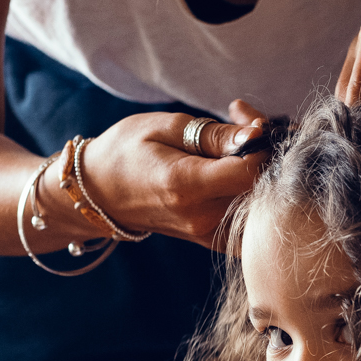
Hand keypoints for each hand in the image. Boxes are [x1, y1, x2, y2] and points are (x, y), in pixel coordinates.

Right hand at [67, 100, 268, 249]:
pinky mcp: (209, 239)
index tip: (248, 121)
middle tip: (241, 123)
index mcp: (186, 186)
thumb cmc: (126, 151)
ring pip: (258, 203)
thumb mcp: (166, 127)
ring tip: (235, 144)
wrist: (98, 193)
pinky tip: (236, 171)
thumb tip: (257, 134)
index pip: (250, 170)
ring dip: (258, 171)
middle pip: (259, 187)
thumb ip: (214, 134)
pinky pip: (248, 221)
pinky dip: (251, 194)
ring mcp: (205, 234)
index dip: (261, 141)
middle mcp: (200, 217)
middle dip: (262, 151)